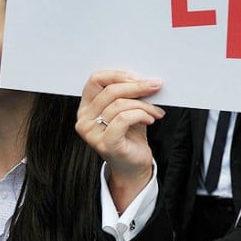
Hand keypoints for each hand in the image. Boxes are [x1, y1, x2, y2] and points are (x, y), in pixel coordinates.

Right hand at [75, 70, 164, 211]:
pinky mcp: (105, 143)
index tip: (138, 77)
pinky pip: (124, 119)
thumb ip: (129, 94)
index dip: (118, 75)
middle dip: (137, 86)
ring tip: (156, 111)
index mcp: (86, 107)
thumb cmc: (130, 135)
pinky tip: (150, 119)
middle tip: (156, 85)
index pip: (95, 80)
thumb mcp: (128, 109)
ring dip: (144, 105)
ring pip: (120, 104)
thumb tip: (144, 78)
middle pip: (110, 91)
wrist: (134, 165)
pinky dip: (141, 115)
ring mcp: (92, 133)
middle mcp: (84, 120)